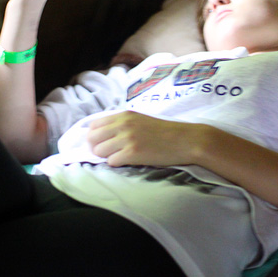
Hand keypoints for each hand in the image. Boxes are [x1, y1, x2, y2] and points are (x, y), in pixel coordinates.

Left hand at [87, 111, 201, 166]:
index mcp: (124, 115)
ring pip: (99, 151)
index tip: (102, 143)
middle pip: (92, 138)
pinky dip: (117, 164)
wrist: (185, 140)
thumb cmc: (164, 132)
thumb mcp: (140, 120)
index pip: (94, 125)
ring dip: (107, 157)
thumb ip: (122, 124)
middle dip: (97, 148)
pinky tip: (129, 161)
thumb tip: (103, 135)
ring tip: (121, 157)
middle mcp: (123, 124)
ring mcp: (127, 138)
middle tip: (109, 153)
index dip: (95, 136)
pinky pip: (112, 162)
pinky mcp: (132, 153)